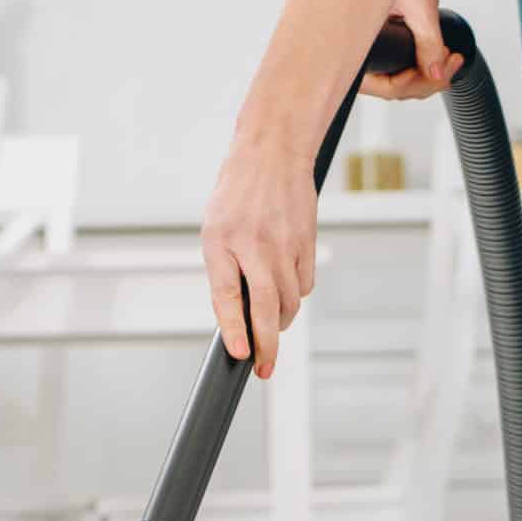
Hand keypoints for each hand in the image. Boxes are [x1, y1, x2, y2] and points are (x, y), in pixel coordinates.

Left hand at [202, 133, 317, 378]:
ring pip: (289, 301)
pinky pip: (304, 284)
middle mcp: (253, 244)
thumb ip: (224, 269)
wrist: (273, 152)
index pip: (228, 295)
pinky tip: (286, 286)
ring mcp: (284, 243)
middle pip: (266, 307)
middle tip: (265, 368)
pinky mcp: (306, 242)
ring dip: (281, 321)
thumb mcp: (215, 227)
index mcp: (221, 240)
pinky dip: (296, 295)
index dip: (234, 329)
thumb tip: (237, 316)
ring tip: (272, 325)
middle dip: (267, 344)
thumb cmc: (238, 193)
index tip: (241, 354)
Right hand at [360, 0, 462, 101]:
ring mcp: (373, 45)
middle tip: (450, 66)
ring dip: (428, 74)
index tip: (431, 71)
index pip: (380, 85)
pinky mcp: (385, 41)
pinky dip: (424, 64)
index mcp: (354, 39)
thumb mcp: (420, 6)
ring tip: (450, 60)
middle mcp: (360, 46)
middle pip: (392, 86)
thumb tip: (436, 74)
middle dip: (426, 80)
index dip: (408, 84)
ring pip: (399, 78)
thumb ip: (428, 42)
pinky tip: (441, 56)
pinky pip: (402, 65)